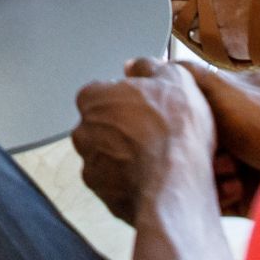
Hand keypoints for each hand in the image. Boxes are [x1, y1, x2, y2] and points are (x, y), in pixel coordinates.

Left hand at [72, 57, 218, 226]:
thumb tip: (139, 65)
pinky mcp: (103, 194)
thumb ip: (150, 67)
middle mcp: (83, 131)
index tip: (147, 108)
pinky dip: (131, 182)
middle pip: (103, 126)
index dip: (128, 100)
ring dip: (128, 157)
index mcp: (93, 99)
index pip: (101, 93)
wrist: (176, 186)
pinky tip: (155, 179)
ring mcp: (91, 165)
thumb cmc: (174, 133)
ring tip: (159, 160)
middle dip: (125, 130)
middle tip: (155, 134)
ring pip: (108, 156)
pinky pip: (116, 183)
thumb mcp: (175, 80)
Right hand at [178, 56, 259, 215]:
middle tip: (204, 149)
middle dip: (201, 145)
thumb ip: (190, 76)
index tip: (178, 116)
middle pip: (206, 135)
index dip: (190, 109)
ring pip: (211, 167)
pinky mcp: (257, 192)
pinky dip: (222, 193)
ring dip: (211, 171)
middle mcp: (257, 126)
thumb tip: (159, 66)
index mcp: (255, 93)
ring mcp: (258, 160)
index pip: (208, 96)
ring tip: (224, 172)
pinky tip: (231, 189)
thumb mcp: (224, 88)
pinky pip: (223, 195)